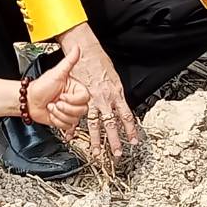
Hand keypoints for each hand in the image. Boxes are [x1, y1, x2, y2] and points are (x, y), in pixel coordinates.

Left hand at [26, 48, 89, 137]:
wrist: (29, 101)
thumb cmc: (40, 86)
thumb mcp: (56, 73)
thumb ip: (69, 61)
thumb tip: (77, 47)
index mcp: (76, 88)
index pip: (85, 98)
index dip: (73, 99)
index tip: (62, 96)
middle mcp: (74, 100)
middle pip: (82, 110)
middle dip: (65, 108)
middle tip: (55, 102)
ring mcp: (69, 111)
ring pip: (74, 119)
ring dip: (59, 114)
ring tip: (51, 106)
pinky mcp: (64, 120)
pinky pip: (68, 126)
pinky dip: (57, 121)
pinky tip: (52, 114)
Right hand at [57, 24, 140, 158]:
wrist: (85, 52)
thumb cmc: (99, 61)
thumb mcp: (114, 77)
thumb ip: (116, 93)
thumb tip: (120, 104)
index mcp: (116, 94)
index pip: (126, 116)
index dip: (130, 130)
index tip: (134, 141)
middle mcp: (105, 99)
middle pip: (112, 124)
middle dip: (115, 141)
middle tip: (117, 154)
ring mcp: (91, 101)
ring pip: (95, 124)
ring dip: (97, 140)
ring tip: (97, 153)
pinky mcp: (80, 99)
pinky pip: (79, 116)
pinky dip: (74, 127)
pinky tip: (72, 137)